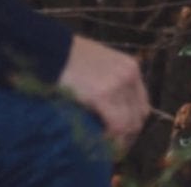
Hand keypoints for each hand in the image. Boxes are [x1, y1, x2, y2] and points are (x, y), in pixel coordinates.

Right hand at [57, 34, 150, 153]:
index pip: (141, 102)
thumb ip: (110, 80)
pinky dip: (110, 135)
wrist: (48, 48)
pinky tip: (98, 137)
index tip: (121, 132)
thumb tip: (112, 108)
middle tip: (112, 142)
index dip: (132, 120)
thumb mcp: (97, 62)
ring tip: (103, 142)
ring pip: (129, 123)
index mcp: (130, 66)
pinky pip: (116, 124)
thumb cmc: (66, 54)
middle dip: (127, 132)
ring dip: (118, 136)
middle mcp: (129, 75)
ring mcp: (117, 85)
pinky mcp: (103, 95)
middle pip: (138, 115)